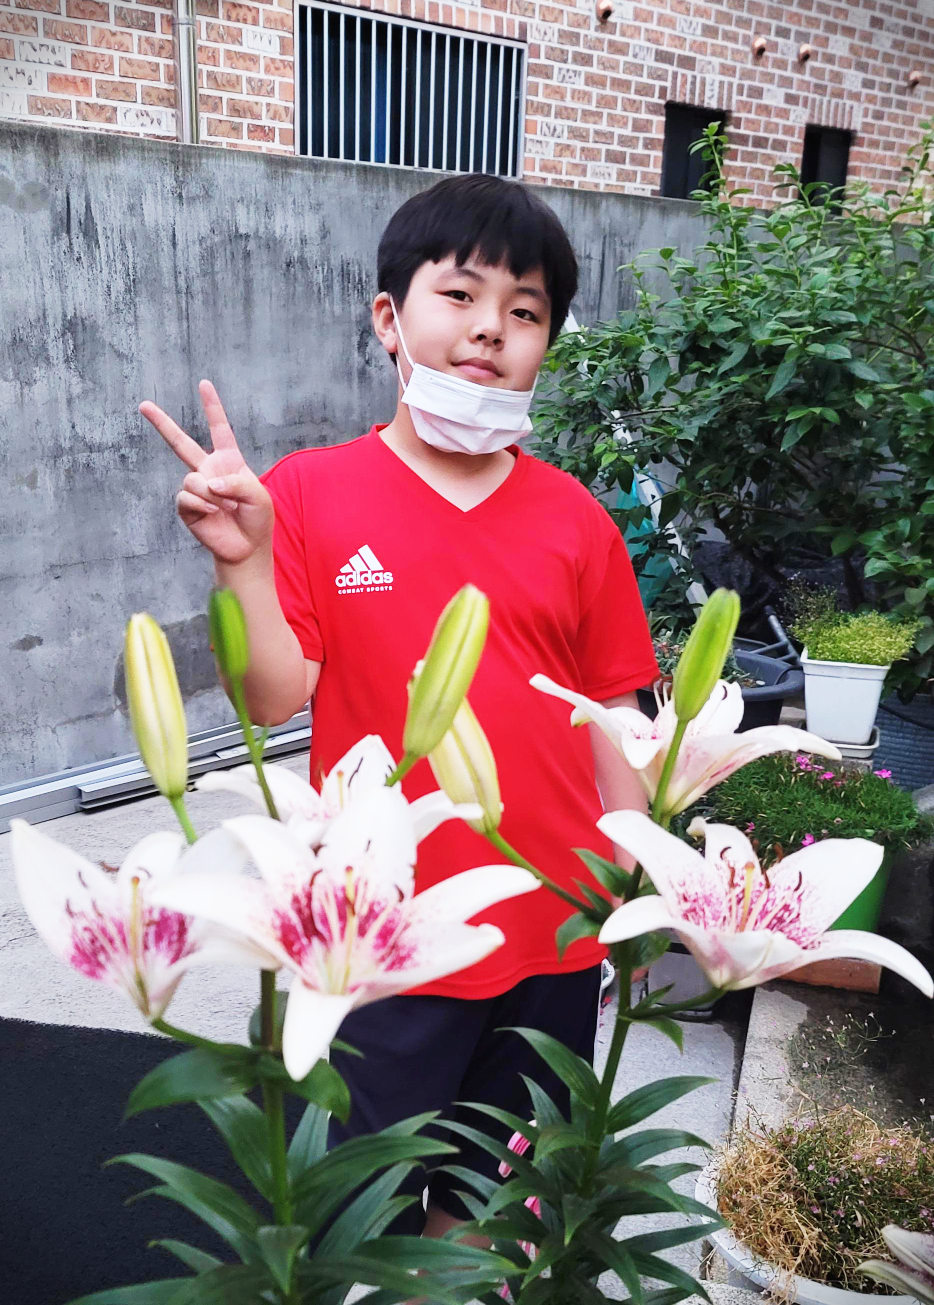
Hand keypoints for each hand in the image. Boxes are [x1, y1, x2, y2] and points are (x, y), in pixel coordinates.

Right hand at [140, 380, 273, 566]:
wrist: (246, 548)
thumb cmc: (256, 519)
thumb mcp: (258, 496)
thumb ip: (236, 483)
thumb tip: (207, 483)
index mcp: (228, 461)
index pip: (219, 429)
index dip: (212, 407)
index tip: (203, 384)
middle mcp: (208, 470)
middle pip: (181, 442)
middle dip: (162, 423)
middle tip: (143, 404)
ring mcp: (195, 488)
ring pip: (192, 479)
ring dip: (211, 494)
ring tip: (225, 507)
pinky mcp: (186, 507)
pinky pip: (186, 497)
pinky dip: (203, 505)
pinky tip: (213, 514)